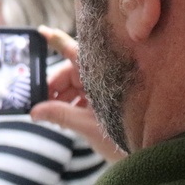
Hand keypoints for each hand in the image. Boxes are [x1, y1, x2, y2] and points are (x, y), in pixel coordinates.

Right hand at [31, 27, 125, 161]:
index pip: (73, 53)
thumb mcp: (88, 126)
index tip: (42, 31)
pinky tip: (64, 119)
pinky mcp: (106, 100)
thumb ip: (60, 115)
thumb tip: (34, 112)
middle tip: (38, 103)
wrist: (150, 153)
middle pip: (68, 74)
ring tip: (51, 116)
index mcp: (99, 76)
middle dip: (53, 88)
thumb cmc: (126, 138)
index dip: (56, 41)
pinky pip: (82, 96)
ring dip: (61, 100)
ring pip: (73, 86)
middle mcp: (102, 77)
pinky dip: (71, 105)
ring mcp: (104, 88)